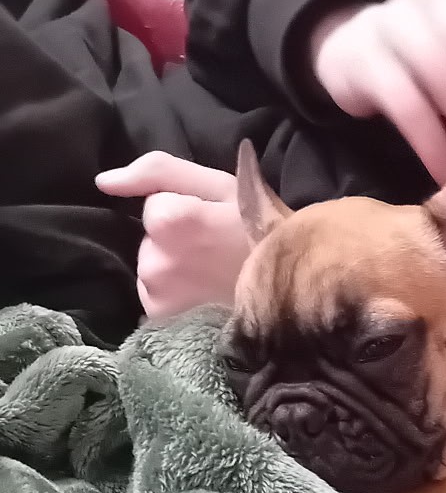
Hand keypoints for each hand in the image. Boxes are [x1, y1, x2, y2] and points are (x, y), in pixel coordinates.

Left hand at [96, 154, 250, 315]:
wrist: (295, 293)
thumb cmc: (259, 232)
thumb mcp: (218, 185)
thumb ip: (157, 171)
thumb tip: (103, 181)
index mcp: (168, 220)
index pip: (153, 207)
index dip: (182, 210)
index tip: (212, 224)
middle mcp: (155, 262)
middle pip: (149, 240)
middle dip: (174, 242)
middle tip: (215, 252)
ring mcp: (157, 296)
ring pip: (151, 269)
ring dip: (173, 270)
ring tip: (212, 276)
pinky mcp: (161, 321)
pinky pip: (155, 297)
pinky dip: (175, 296)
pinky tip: (204, 297)